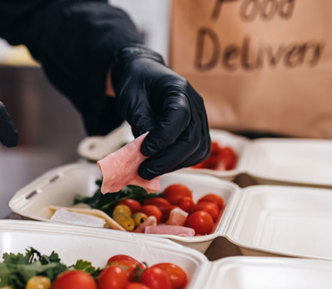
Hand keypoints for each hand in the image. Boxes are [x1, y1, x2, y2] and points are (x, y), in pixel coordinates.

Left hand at [111, 45, 209, 179]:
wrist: (143, 75)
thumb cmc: (136, 83)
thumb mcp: (131, 99)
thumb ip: (141, 122)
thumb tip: (147, 152)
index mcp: (178, 89)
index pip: (180, 116)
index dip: (163, 137)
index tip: (144, 151)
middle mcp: (195, 104)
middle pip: (192, 138)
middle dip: (167, 159)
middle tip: (144, 171)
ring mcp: (200, 118)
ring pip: (197, 149)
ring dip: (173, 164)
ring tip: (149, 170)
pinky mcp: (198, 131)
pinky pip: (196, 152)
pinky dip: (180, 163)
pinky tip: (161, 166)